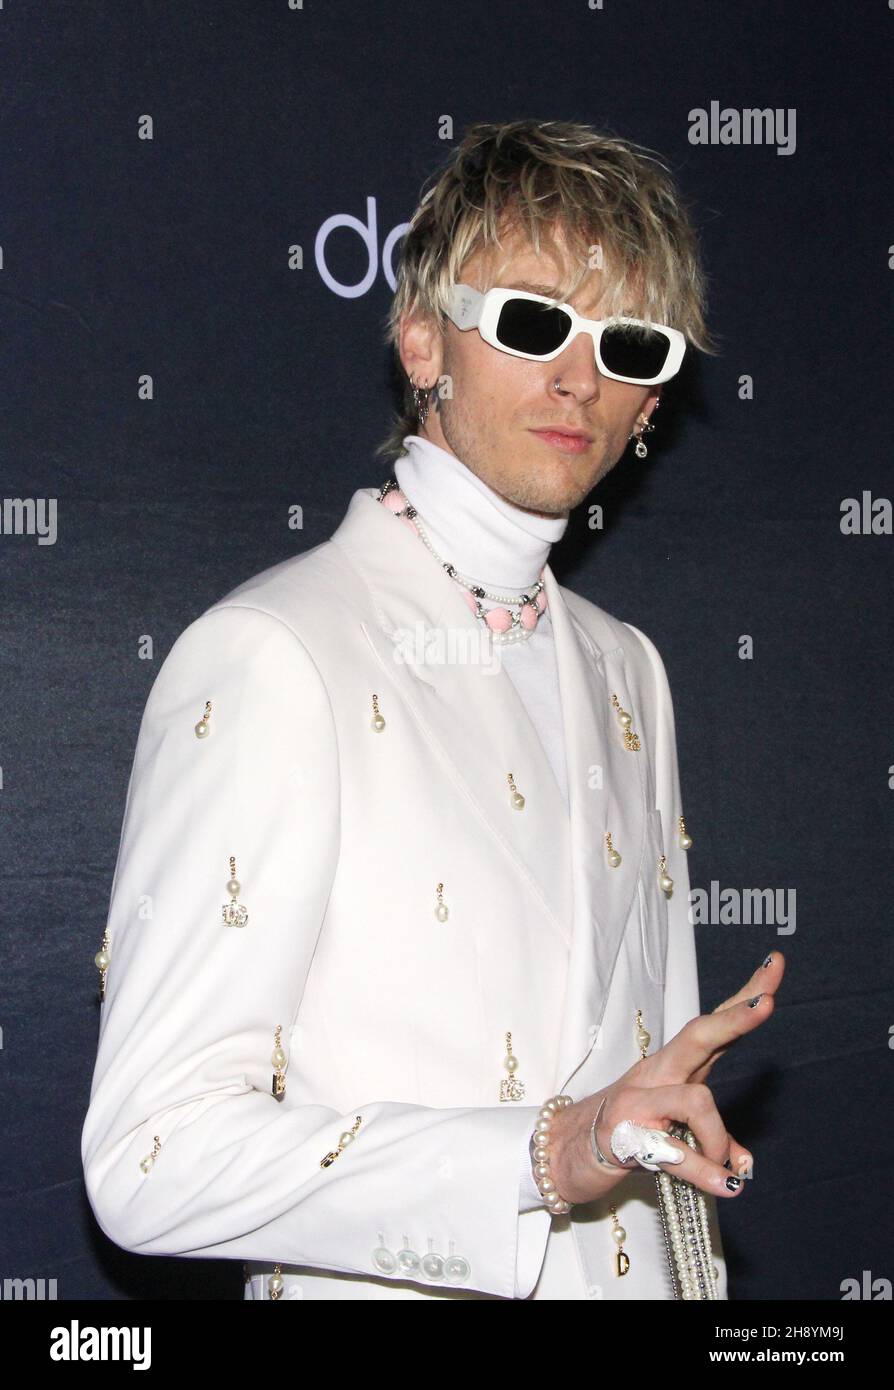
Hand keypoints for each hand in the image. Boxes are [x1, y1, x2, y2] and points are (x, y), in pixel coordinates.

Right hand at [547, 952, 784, 1205]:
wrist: (563, 1151)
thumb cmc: (627, 1133)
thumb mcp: (677, 1132)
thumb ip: (713, 1142)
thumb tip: (743, 1167)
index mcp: (675, 1066)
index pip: (715, 1024)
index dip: (746, 996)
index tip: (776, 963)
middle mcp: (658, 1073)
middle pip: (700, 1034)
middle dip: (736, 1018)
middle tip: (768, 1003)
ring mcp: (639, 1100)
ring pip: (696, 1100)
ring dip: (719, 1142)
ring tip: (722, 1170)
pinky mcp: (626, 1132)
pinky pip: (677, 1151)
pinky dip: (706, 1173)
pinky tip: (726, 1186)